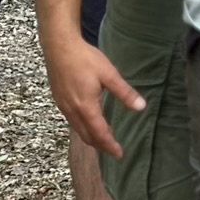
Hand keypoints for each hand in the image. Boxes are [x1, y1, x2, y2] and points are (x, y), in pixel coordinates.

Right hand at [43, 35, 144, 159]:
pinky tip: (86, 121)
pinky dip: (81, 127)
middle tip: (112, 150)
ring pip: (77, 129)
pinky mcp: (58, 98)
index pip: (99, 133)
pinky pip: (70, 120)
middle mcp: (72, 110)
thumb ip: (124, 93)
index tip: (119, 154)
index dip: (110, 145)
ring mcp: (63, 105)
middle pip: (86, 136)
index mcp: (86, 107)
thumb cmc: (84, 58)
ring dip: (90, 137)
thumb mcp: (109, 74)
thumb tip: (141, 107)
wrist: (58, 45)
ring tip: (101, 139)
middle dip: (100, 145)